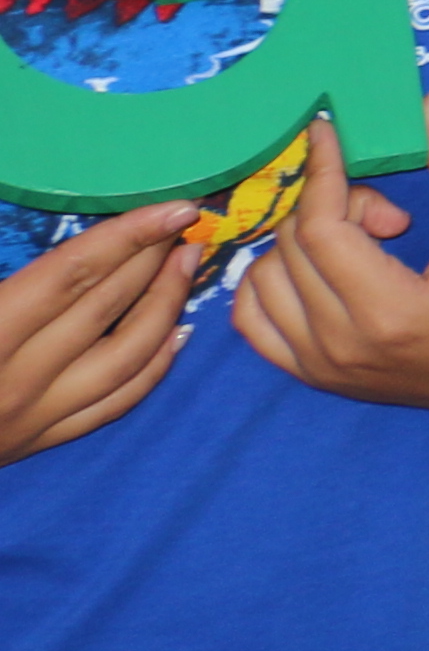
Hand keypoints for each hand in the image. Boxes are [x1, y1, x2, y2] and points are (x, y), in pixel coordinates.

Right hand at [0, 202, 200, 461]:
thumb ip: (5, 276)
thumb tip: (31, 226)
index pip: (70, 275)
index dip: (126, 236)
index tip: (173, 205)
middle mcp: (15, 382)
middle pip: (104, 310)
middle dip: (154, 260)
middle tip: (187, 221)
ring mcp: (31, 420)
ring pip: (125, 359)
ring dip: (167, 307)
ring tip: (189, 264)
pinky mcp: (36, 444)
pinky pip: (113, 406)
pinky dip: (154, 369)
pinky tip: (178, 336)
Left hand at [232, 101, 428, 423]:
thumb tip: (424, 107)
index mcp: (390, 312)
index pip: (322, 229)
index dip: (321, 172)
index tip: (330, 133)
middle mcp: (342, 347)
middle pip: (293, 246)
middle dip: (333, 206)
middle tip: (390, 211)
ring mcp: (320, 367)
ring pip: (262, 278)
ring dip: (300, 243)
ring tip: (360, 244)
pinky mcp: (312, 375)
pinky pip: (252, 320)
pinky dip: (267, 282)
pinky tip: (313, 267)